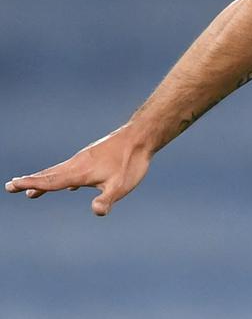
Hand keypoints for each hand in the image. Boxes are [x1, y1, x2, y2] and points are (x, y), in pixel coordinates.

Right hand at [6, 126, 152, 215]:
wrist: (141, 136)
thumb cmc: (131, 162)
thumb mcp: (121, 186)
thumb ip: (107, 200)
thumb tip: (96, 212)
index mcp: (79, 173)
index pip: (51, 182)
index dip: (31, 185)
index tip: (12, 186)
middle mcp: (78, 164)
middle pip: (49, 175)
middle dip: (30, 182)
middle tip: (10, 186)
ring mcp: (85, 159)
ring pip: (60, 171)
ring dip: (44, 179)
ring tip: (32, 189)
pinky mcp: (94, 156)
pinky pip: (72, 168)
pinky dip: (63, 176)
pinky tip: (71, 185)